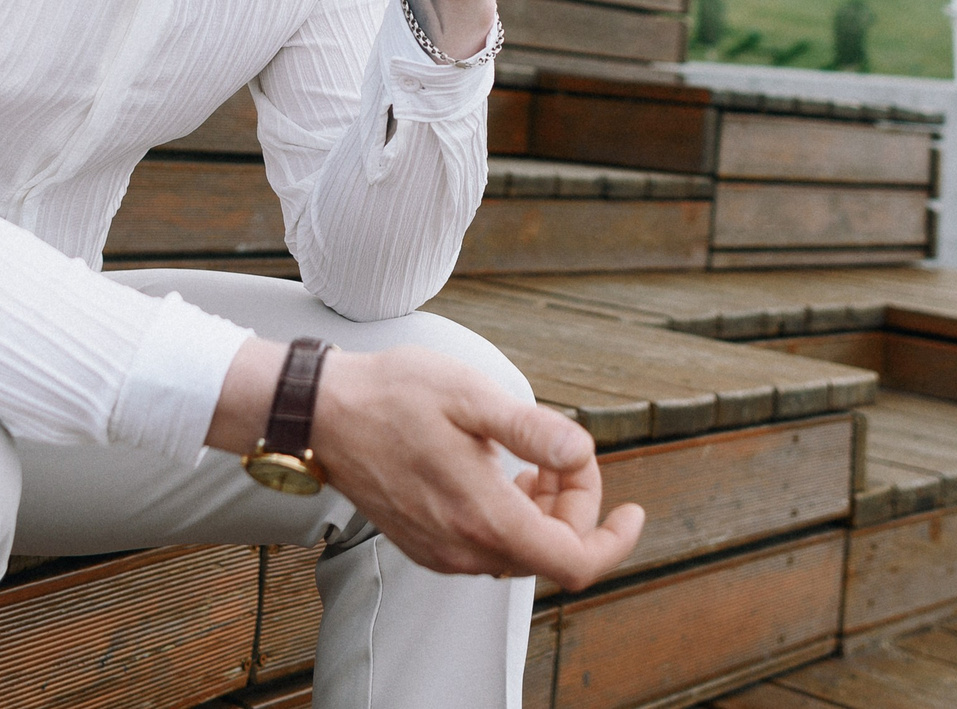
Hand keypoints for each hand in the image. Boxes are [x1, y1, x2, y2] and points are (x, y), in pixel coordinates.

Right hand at [311, 344, 642, 587]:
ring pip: (522, 552)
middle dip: (575, 507)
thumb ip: (532, 429)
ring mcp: (443, 552)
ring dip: (544, 512)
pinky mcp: (428, 544)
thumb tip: (581, 449)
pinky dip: (513, 517)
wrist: (322, 413)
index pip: (575, 561)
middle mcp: (464, 548)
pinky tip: (503, 475)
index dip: (614, 540)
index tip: (633, 509)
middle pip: (552, 554)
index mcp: (483, 516)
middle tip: (564, 454)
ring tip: (535, 460)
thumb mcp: (471, 395)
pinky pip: (490, 547)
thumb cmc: (392, 395)